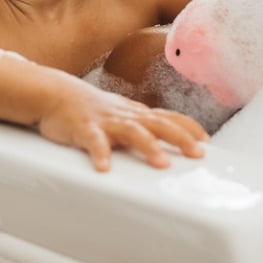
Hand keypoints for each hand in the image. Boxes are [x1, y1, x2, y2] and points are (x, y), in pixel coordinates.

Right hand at [37, 81, 207, 171]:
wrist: (56, 93)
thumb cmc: (92, 108)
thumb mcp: (122, 114)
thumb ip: (143, 125)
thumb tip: (170, 139)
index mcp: (136, 113)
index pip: (169, 117)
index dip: (189, 128)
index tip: (206, 142)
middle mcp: (125, 115)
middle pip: (158, 123)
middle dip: (180, 137)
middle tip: (197, 153)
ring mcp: (105, 121)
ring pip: (131, 131)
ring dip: (148, 146)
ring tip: (162, 164)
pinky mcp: (84, 129)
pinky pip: (94, 142)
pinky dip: (100, 154)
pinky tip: (104, 168)